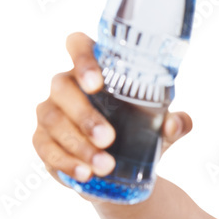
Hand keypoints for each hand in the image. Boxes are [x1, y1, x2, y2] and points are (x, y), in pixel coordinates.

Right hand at [32, 31, 192, 186]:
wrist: (124, 170)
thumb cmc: (139, 134)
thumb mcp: (160, 129)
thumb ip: (175, 124)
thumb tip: (174, 124)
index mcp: (93, 69)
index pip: (77, 45)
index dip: (82, 59)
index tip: (97, 83)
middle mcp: (66, 85)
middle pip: (61, 87)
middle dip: (84, 115)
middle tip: (108, 138)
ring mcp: (50, 111)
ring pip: (53, 120)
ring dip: (78, 144)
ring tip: (106, 165)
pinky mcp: (43, 140)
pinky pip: (45, 148)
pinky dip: (66, 162)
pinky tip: (86, 173)